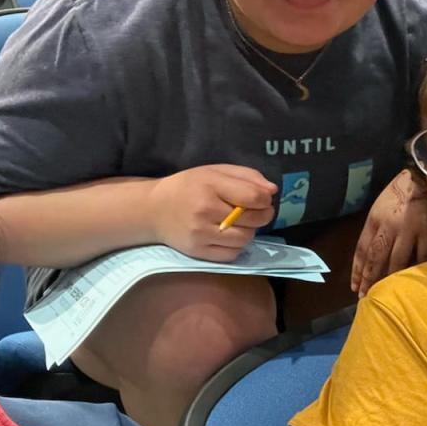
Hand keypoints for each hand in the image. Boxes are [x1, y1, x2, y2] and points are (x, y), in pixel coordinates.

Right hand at [147, 164, 276, 260]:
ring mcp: (201, 234)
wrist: (153, 210)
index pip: (253, 197)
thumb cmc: (189, 187)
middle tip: (257, 212)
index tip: (263, 200)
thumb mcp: (215, 171)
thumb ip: (246, 176)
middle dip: (262, 216)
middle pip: (252, 220)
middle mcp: (205, 210)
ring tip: (241, 223)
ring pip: (244, 239)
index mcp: (210, 185)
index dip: (265, 200)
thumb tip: (272, 191)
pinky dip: (237, 246)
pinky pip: (232, 254)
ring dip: (249, 231)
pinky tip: (229, 236)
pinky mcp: (198, 252)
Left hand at [351, 169, 426, 295]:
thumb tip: (373, 251)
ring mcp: (408, 231)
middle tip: (365, 296)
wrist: (426, 175)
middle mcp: (388, 227)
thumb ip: (377, 226)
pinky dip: (415, 270)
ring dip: (388, 280)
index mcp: (375, 219)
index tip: (354, 285)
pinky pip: (421, 258)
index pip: (362, 249)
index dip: (358, 270)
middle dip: (369, 279)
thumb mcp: (381, 205)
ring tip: (384, 293)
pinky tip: (410, 282)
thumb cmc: (403, 189)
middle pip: (376, 259)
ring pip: (396, 262)